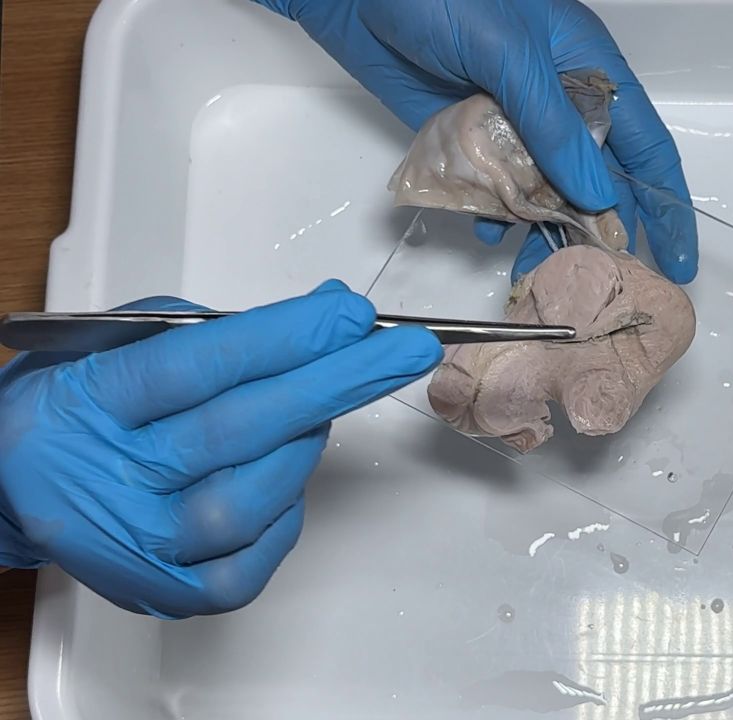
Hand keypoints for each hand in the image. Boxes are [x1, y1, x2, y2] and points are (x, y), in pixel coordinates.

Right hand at [0, 280, 441, 617]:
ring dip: (305, 444)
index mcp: (86, 405)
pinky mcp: (166, 593)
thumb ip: (210, 331)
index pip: (198, 366)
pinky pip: (251, 561)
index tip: (350, 313)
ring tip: (325, 405)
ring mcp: (135, 547)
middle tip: (400, 352)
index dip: (285, 339)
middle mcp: (106, 482)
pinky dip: (286, 513)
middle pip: (235, 431)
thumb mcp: (117, 341)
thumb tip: (319, 319)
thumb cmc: (77, 405)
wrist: (12, 487)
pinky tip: (289, 474)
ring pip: (249, 501)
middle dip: (333, 383)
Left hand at [253, 0, 697, 283]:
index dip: (665, 204)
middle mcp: (556, 101)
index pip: (644, 145)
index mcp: (586, 68)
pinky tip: (486, 233)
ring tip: (542, 275)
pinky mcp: (466, 136)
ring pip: (543, 191)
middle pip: (595, 180)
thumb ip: (553, 127)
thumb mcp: (509, 55)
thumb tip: (596, 198)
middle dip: (601, 232)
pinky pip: (492, 188)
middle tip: (603, 284)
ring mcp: (509, 122)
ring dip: (543, 232)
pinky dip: (492, 214)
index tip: (679, 260)